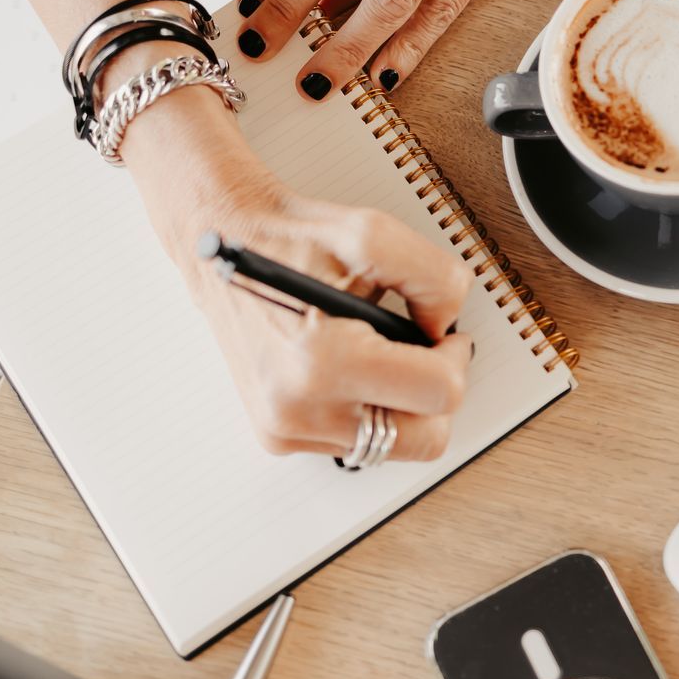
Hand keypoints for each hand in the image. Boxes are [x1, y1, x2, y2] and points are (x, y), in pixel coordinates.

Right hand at [158, 171, 477, 460]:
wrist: (221, 243)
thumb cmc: (291, 240)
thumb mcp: (375, 234)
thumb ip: (435, 280)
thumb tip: (447, 327)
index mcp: (322, 362)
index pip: (438, 393)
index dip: (457, 358)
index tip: (448, 337)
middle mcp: (299, 408)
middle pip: (425, 439)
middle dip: (436, 391)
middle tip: (426, 350)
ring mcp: (286, 429)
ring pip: (394, 444)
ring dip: (402, 402)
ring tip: (378, 352)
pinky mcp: (279, 436)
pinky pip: (357, 441)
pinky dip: (368, 408)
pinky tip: (350, 367)